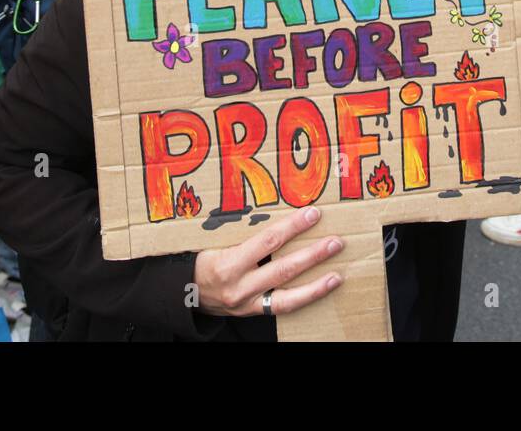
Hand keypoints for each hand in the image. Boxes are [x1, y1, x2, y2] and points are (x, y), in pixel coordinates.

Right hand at [193, 206, 342, 316]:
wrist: (182, 292)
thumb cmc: (200, 258)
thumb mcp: (213, 240)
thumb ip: (240, 229)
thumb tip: (274, 207)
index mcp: (227, 263)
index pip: (267, 241)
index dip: (292, 227)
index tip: (313, 214)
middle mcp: (238, 286)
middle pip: (283, 269)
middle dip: (312, 255)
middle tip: (335, 242)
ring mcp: (246, 303)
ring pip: (287, 297)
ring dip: (315, 285)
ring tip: (337, 274)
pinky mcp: (252, 313)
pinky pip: (282, 308)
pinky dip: (304, 299)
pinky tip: (321, 289)